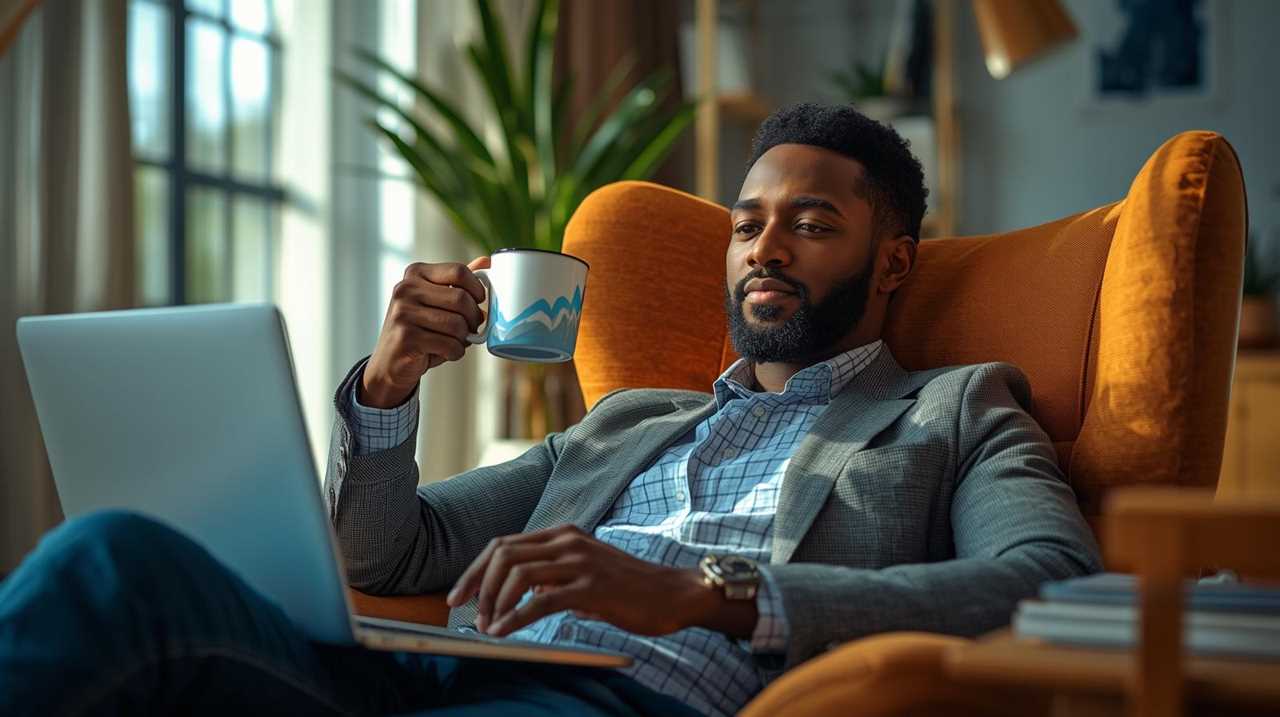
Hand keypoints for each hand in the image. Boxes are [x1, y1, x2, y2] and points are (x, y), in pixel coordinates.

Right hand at [361, 257, 489, 407]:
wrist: (391, 361)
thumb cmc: (421, 328)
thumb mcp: (437, 301)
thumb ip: (459, 282)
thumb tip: (486, 261)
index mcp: (415, 273)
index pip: (458, 271)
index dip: (477, 289)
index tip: (479, 301)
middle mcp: (406, 289)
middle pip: (461, 298)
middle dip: (474, 318)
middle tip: (471, 328)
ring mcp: (403, 313)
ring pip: (457, 324)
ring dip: (464, 338)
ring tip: (455, 341)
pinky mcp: (406, 338)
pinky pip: (449, 345)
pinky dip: (455, 352)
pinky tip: (446, 352)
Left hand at [445, 525, 713, 637]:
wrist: (673, 593)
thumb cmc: (629, 588)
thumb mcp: (584, 573)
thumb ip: (553, 578)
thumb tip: (520, 595)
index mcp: (562, 535)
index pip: (504, 544)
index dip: (476, 570)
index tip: (460, 596)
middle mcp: (567, 541)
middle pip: (503, 554)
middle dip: (476, 584)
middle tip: (466, 613)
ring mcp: (580, 561)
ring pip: (518, 573)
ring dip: (495, 603)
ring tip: (488, 627)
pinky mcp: (591, 587)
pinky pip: (542, 600)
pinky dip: (515, 617)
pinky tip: (505, 631)